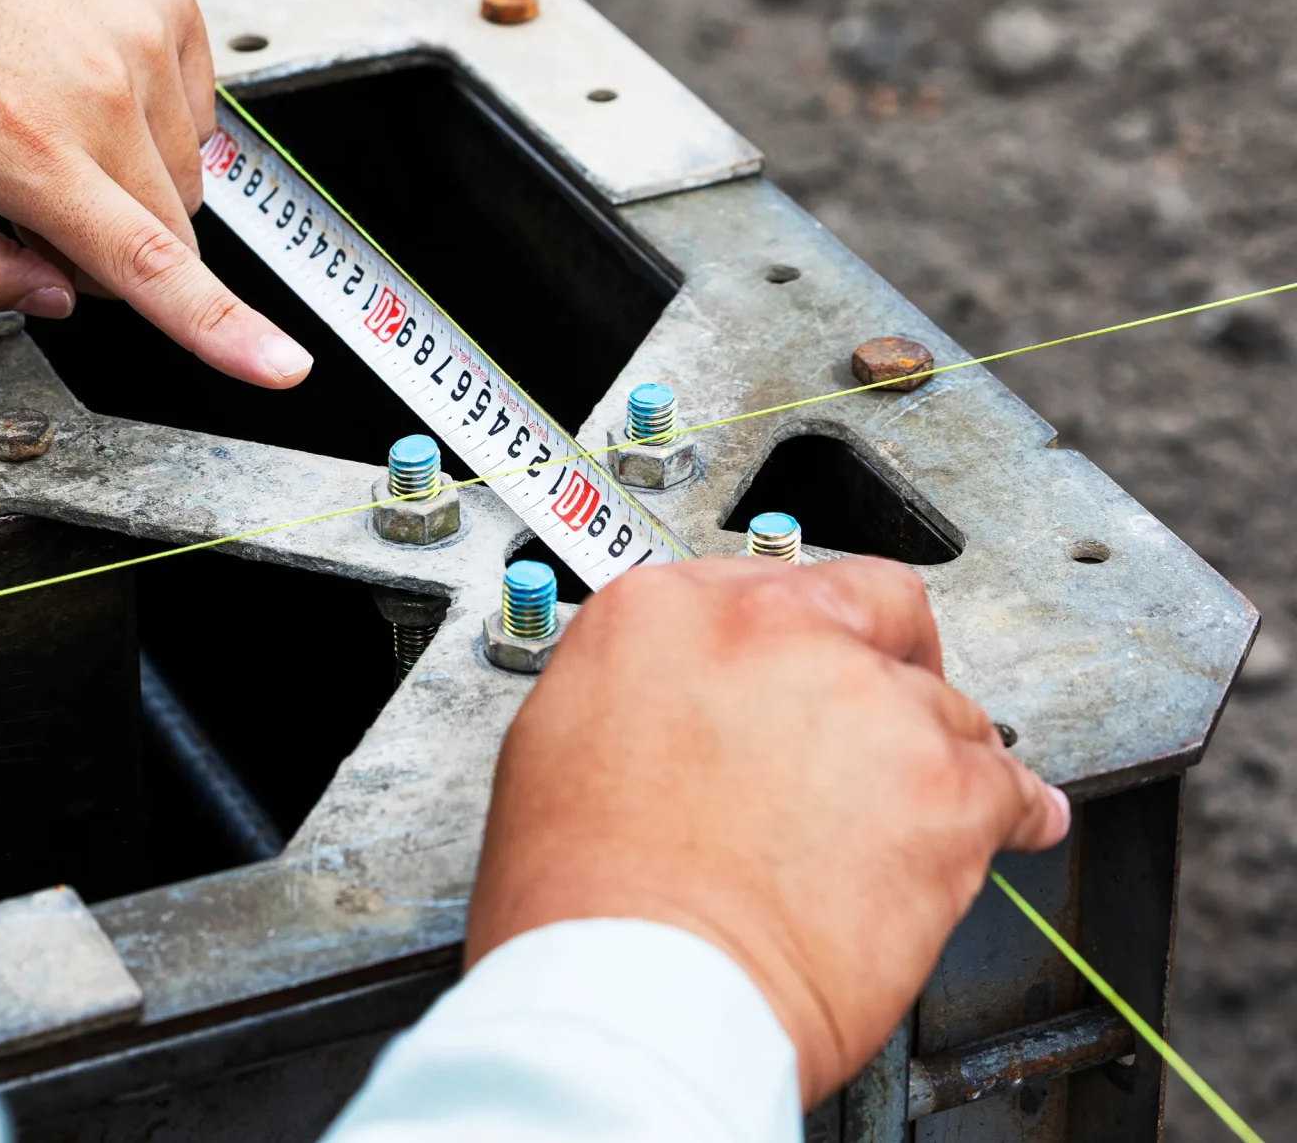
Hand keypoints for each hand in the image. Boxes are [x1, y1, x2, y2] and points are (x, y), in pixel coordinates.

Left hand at [0, 0, 311, 387]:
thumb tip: (59, 296)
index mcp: (29, 147)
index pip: (149, 265)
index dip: (222, 332)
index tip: (285, 370)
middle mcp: (104, 88)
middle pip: (167, 236)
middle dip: (104, 247)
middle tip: (21, 195)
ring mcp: (147, 36)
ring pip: (183, 179)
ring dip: (127, 183)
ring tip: (44, 122)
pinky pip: (194, 111)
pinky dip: (146, 120)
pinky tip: (78, 80)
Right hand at [466, 557, 1070, 1105]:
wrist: (637, 987)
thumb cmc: (585, 898)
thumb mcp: (560, 743)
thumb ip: (644, 692)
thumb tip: (687, 713)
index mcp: (665, 614)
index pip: (767, 586)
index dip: (799, 637)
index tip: (811, 668)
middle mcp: (771, 634)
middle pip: (875, 614)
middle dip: (887, 661)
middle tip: (877, 722)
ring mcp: (866, 703)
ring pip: (944, 706)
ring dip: (932, 757)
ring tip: (915, 815)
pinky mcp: (943, 786)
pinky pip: (1010, 787)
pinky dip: (1012, 814)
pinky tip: (1007, 828)